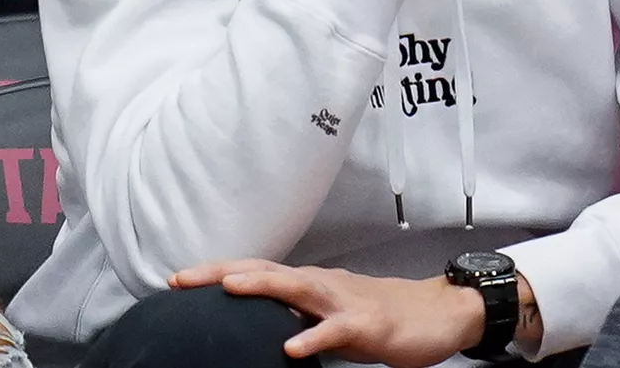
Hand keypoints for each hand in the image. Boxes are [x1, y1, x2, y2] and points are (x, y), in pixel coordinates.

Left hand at [169, 260, 481, 366]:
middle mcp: (325, 285)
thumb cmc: (387, 316)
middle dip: (224, 273)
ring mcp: (347, 302)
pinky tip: (291, 348)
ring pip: (299, 289)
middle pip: (269, 272)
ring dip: (264, 286)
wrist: (441, 313)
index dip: (220, 272)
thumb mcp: (335, 317)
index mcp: (314, 285)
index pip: (260, 273)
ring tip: (229, 288)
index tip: (178, 279)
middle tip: (182, 278)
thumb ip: (302, 318)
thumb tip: (264, 327)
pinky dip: (313, 337)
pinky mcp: (370, 324)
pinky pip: (337, 331)